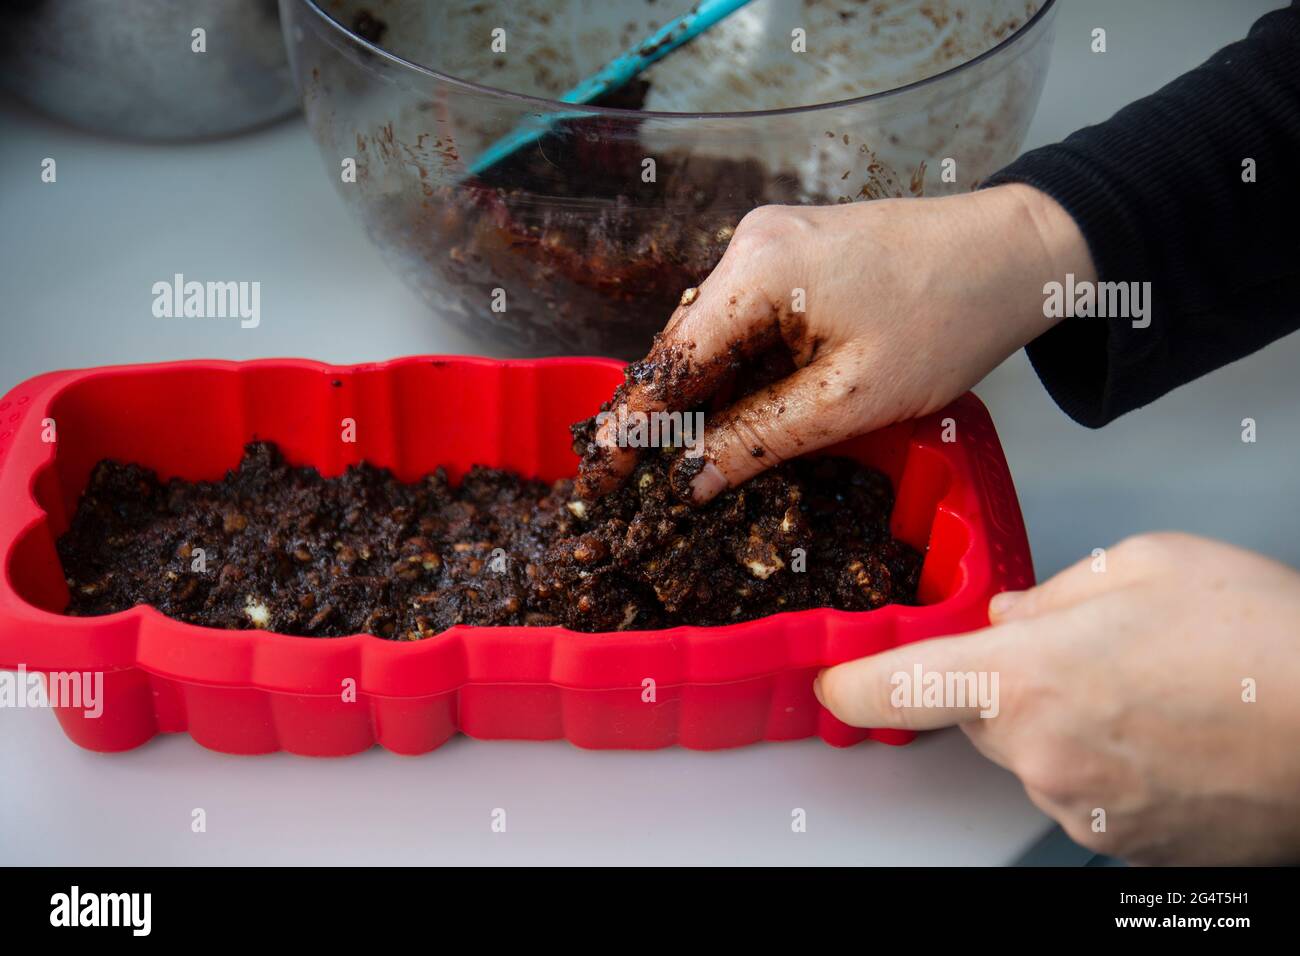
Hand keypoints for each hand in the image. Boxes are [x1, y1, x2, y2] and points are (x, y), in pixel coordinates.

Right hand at [576, 183, 1092, 500]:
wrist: (1019, 252)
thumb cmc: (947, 321)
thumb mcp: (850, 400)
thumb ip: (759, 440)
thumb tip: (689, 481)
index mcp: (754, 270)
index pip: (668, 362)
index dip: (631, 427)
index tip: (598, 479)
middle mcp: (748, 245)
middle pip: (685, 347)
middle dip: (663, 417)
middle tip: (635, 487)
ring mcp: (772, 245)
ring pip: (717, 339)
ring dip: (704, 400)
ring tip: (683, 464)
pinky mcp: (797, 257)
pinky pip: (748, 324)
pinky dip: (741, 374)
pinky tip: (736, 418)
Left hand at [815, 533, 1299, 864]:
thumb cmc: (1267, 641)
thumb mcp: (1143, 564)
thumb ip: (1049, 592)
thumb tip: (1008, 617)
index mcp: (1025, 678)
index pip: (893, 689)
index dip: (852, 684)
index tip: (832, 682)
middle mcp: (1042, 757)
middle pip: (977, 715)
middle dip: (1008, 682)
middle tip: (1089, 653)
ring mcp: (1083, 812)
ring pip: (1034, 756)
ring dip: (1065, 724)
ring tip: (1152, 693)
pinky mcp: (1123, 848)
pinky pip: (1083, 794)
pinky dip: (1106, 766)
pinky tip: (1169, 735)